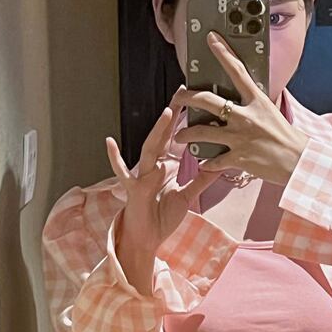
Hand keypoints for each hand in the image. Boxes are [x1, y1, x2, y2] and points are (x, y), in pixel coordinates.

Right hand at [104, 93, 222, 254]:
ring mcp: (142, 175)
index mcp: (165, 165)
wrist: (147, 239)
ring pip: (150, 148)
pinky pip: (122, 172)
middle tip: (183, 93)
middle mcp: (153, 166)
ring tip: (167, 113)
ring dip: (158, 131)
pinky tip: (110, 143)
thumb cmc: (162, 217)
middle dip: (173, 116)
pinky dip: (115, 158)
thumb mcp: (188, 196)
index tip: (195, 101)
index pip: (176, 139)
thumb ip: (202, 179)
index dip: (185, 121)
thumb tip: (221, 164)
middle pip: (163, 136)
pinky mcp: (133, 188)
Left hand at [171, 31, 308, 185]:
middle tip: (179, 96)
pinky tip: (202, 162)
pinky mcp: (238, 157)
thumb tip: (240, 98)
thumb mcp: (270, 112)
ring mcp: (239, 137)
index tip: (211, 39)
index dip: (223, 52)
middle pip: (208, 100)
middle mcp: (244, 116)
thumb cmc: (285, 136)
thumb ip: (252, 104)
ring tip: (179, 135)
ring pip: (202, 131)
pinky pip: (214, 160)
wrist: (297, 160)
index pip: (238, 70)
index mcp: (256, 100)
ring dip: (186, 133)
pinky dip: (207, 163)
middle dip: (188, 97)